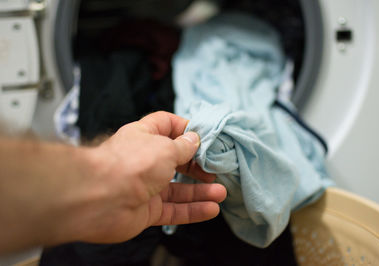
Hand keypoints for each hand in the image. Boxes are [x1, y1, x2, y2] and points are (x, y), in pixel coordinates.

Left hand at [69, 111, 226, 243]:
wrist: (98, 199)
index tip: (204, 136)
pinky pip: (174, 210)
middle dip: (197, 164)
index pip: (166, 125)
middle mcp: (144, 160)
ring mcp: (145, 186)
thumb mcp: (165, 148)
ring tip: (221, 192)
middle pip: (176, 160)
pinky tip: (211, 209)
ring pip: (178, 188)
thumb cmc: (131, 164)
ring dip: (200, 190)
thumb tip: (194, 139)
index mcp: (144, 136)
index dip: (185, 128)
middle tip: (215, 168)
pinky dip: (193, 210)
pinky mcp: (146, 211)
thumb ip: (183, 146)